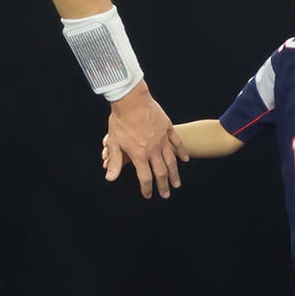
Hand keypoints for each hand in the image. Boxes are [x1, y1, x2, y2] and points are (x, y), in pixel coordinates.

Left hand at [104, 81, 188, 198]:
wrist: (131, 100)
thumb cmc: (120, 121)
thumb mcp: (114, 142)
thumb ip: (114, 161)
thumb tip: (110, 178)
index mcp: (139, 155)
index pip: (145, 177)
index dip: (147, 189)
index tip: (148, 195)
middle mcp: (153, 150)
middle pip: (161, 172)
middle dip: (163, 186)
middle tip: (166, 195)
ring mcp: (162, 139)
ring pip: (171, 161)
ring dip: (174, 174)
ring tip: (176, 183)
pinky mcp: (167, 128)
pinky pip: (177, 143)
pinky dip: (181, 152)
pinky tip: (185, 159)